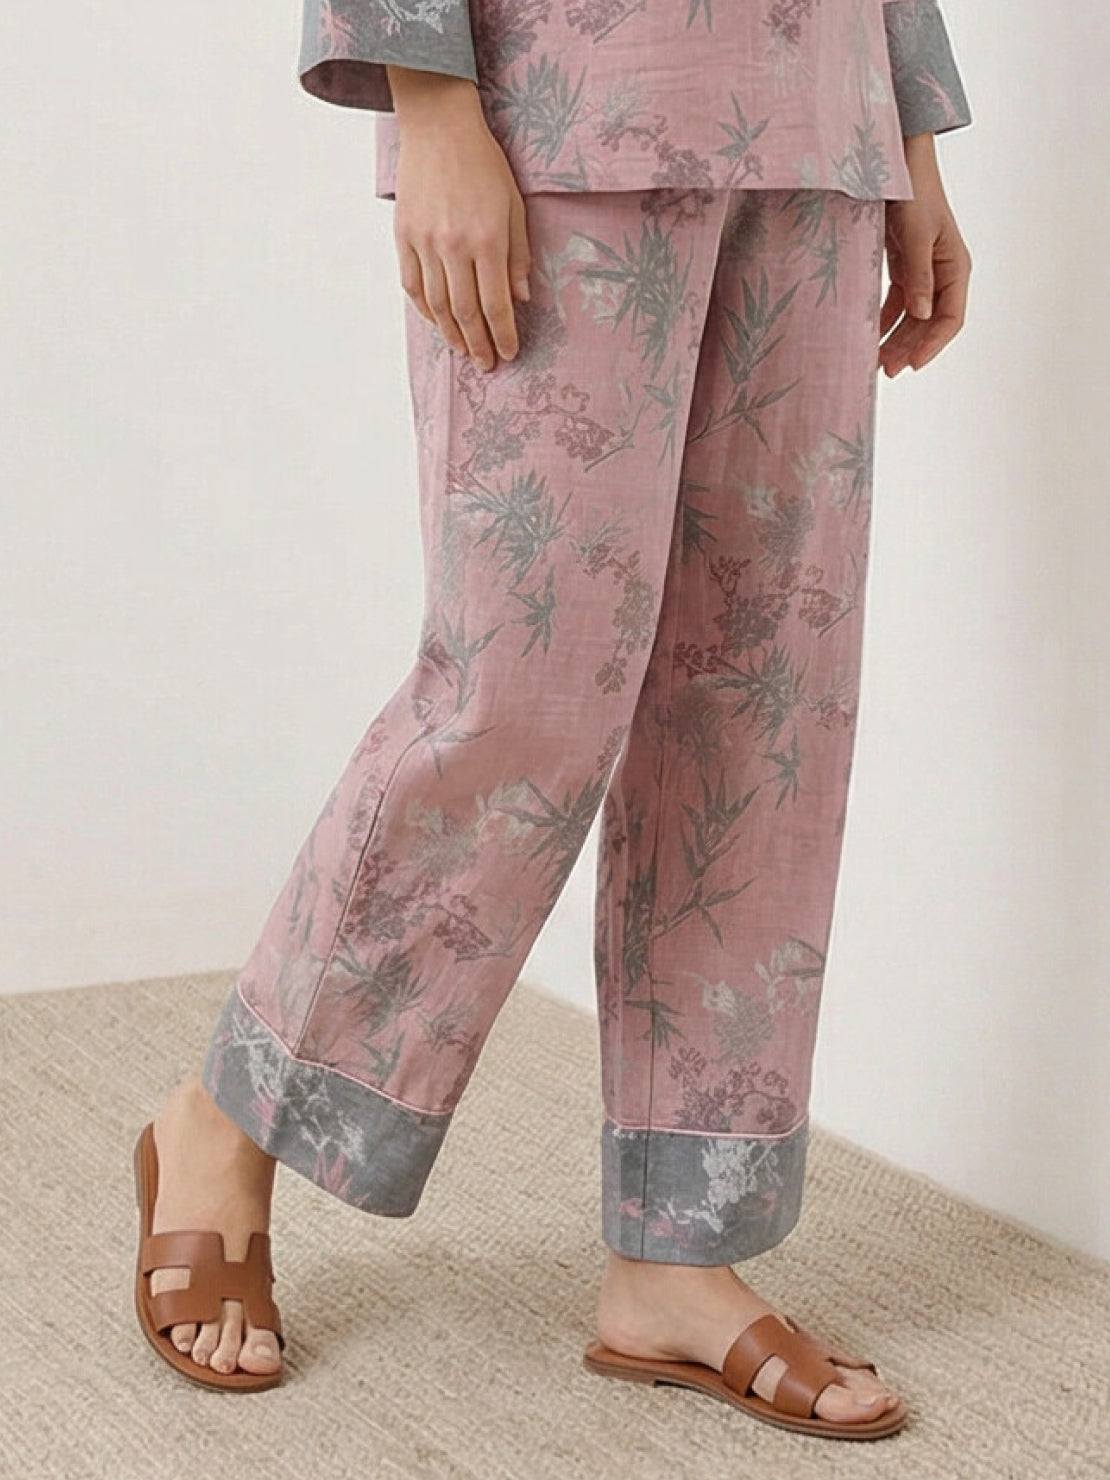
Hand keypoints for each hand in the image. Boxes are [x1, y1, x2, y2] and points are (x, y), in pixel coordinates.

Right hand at [386, 68, 530, 371]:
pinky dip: (425, 311)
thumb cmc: (483, 163)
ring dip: (452, 334)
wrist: (437, 126)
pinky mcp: (403, 236)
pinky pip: (413, 286)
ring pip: (437, 305)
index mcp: (486, 239)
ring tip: (465, 351)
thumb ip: (518, 254)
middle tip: (487, 363)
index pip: (496, 303)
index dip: (503, 334)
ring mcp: (424, 242)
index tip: (509, 353)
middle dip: (478, 343)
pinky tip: (438, 324)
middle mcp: (453, 246)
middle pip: (465, 312)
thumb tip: (521, 299)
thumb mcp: (514, 205)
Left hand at [879, 133, 970, 376]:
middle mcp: (942, 273)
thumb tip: (922, 315)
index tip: (911, 365)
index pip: (951, 318)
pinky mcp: (901, 266)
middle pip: (928, 324)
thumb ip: (919, 276)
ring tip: (875, 362)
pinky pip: (895, 303)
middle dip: (909, 348)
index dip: (933, 345)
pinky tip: (869, 336)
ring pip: (911, 317)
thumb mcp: (917, 235)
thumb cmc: (912, 191)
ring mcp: (921, 271)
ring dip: (895, 339)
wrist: (894, 162)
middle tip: (885, 371)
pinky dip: (883, 320)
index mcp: (955, 267)